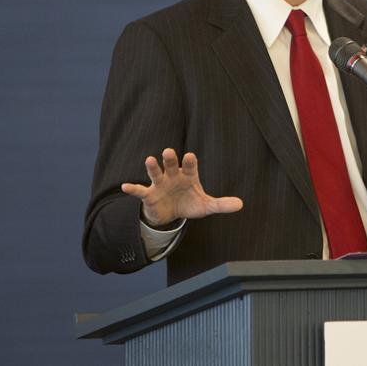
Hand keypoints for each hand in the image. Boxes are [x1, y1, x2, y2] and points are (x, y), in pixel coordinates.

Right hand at [121, 148, 242, 226]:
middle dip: (170, 159)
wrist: (172, 213)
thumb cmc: (190, 203)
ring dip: (152, 167)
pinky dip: (132, 189)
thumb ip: (221, 204)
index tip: (190, 156)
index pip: (190, 166)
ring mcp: (160, 184)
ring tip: (149, 160)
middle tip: (168, 152)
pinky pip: (140, 191)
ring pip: (155, 173)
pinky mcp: (149, 195)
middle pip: (171, 165)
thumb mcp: (206, 206)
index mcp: (188, 176)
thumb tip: (241, 205)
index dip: (189, 162)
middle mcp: (173, 176)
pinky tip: (125, 187)